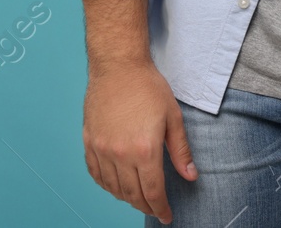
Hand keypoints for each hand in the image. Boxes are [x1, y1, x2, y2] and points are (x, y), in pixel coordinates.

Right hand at [82, 60, 197, 224]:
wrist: (118, 66)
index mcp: (144, 149)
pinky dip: (106, 185)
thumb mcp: (173, 117)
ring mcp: (102, 149)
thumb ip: (181, 151)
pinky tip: (115, 186)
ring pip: (113, 188)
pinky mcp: (90, 141)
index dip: (160, 208)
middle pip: (132, 194)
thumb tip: (190, 176)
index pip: (152, 191)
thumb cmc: (147, 87)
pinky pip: (95, 174)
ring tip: (138, 199)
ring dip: (126, 198)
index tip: (166, 216)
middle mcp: (120, 154)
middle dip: (145, 206)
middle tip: (154, 209)